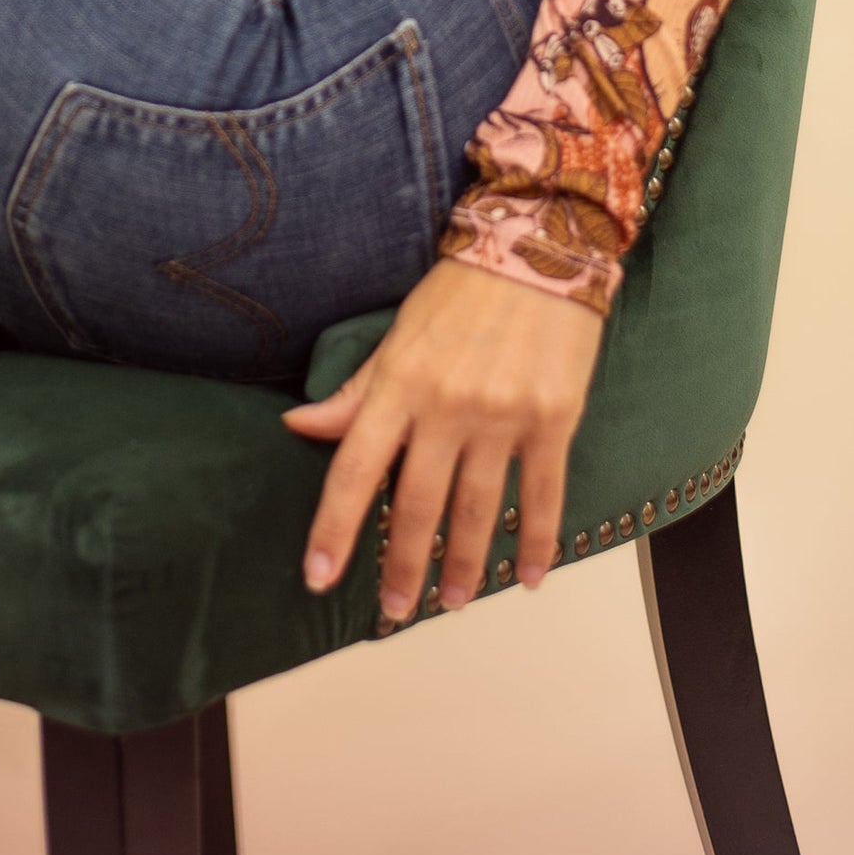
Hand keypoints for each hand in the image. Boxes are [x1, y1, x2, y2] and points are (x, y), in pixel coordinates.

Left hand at [283, 255, 603, 619]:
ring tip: (454, 601)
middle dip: (401, 564)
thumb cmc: (462, 291)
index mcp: (400, 383)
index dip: (333, 528)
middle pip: (416, 504)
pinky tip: (531, 578)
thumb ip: (355, 391)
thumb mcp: (397, 335)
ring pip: (478, 511)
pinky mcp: (553, 420)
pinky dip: (538, 542)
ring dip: (465, 566)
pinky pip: (543, 496)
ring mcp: (503, 416)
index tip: (318, 576)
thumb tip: (299, 428)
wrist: (542, 246)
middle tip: (396, 609)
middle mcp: (447, 406)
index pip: (354, 469)